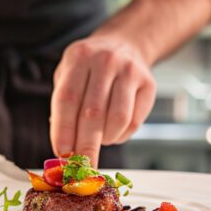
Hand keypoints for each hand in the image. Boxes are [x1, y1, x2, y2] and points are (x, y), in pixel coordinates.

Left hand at [50, 35, 155, 166]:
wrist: (126, 44)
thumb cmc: (90, 67)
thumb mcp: (69, 73)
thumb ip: (62, 104)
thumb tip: (63, 146)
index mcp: (79, 57)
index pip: (67, 99)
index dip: (63, 130)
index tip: (62, 154)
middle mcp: (105, 61)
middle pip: (92, 113)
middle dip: (85, 146)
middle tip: (81, 167)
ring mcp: (129, 71)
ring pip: (117, 119)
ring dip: (105, 139)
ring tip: (99, 140)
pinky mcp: (148, 85)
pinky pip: (134, 121)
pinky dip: (120, 135)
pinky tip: (113, 132)